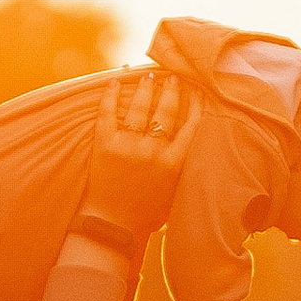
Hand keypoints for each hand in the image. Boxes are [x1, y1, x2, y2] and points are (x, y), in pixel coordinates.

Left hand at [81, 64, 195, 241]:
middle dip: (171, 89)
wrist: (114, 225)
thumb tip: (187, 143)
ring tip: (149, 75)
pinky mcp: (105, 144)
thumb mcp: (174, 191)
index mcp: (173, 162)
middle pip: (166, 110)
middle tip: (173, 76)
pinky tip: (116, 81)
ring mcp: (128, 145)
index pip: (189, 126)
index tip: (196, 90)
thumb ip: (180, 166)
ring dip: (146, 88)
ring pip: (140, 107)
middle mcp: (153, 150)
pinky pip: (108, 112)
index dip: (194, 105)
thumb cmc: (146, 214)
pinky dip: (112, 95)